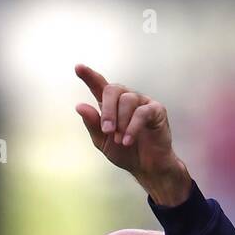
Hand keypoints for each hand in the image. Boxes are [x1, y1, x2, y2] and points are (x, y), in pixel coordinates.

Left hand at [74, 64, 190, 205]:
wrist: (147, 167)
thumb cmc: (125, 152)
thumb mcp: (102, 142)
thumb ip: (92, 124)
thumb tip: (79, 106)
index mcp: (111, 105)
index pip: (99, 85)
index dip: (89, 76)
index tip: (78, 67)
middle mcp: (126, 99)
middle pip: (112, 89)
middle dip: (107, 111)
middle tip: (107, 131)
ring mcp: (142, 102)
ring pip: (127, 100)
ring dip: (121, 122)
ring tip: (119, 141)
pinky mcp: (157, 110)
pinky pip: (142, 112)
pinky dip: (132, 127)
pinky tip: (128, 141)